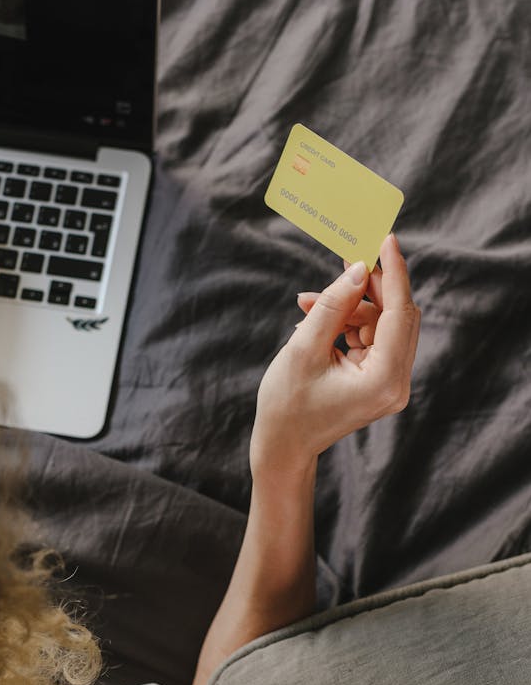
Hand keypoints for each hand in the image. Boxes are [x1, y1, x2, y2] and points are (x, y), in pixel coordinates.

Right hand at [250, 233, 419, 488]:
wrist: (283, 446)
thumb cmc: (287, 404)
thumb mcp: (304, 347)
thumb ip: (334, 304)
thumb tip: (359, 268)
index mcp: (384, 379)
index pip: (400, 313)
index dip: (394, 273)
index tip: (386, 239)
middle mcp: (397, 383)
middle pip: (398, 316)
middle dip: (370, 287)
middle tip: (346, 260)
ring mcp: (390, 384)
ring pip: (382, 324)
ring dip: (350, 307)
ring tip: (309, 303)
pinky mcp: (380, 381)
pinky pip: (372, 338)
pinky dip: (348, 323)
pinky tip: (317, 319)